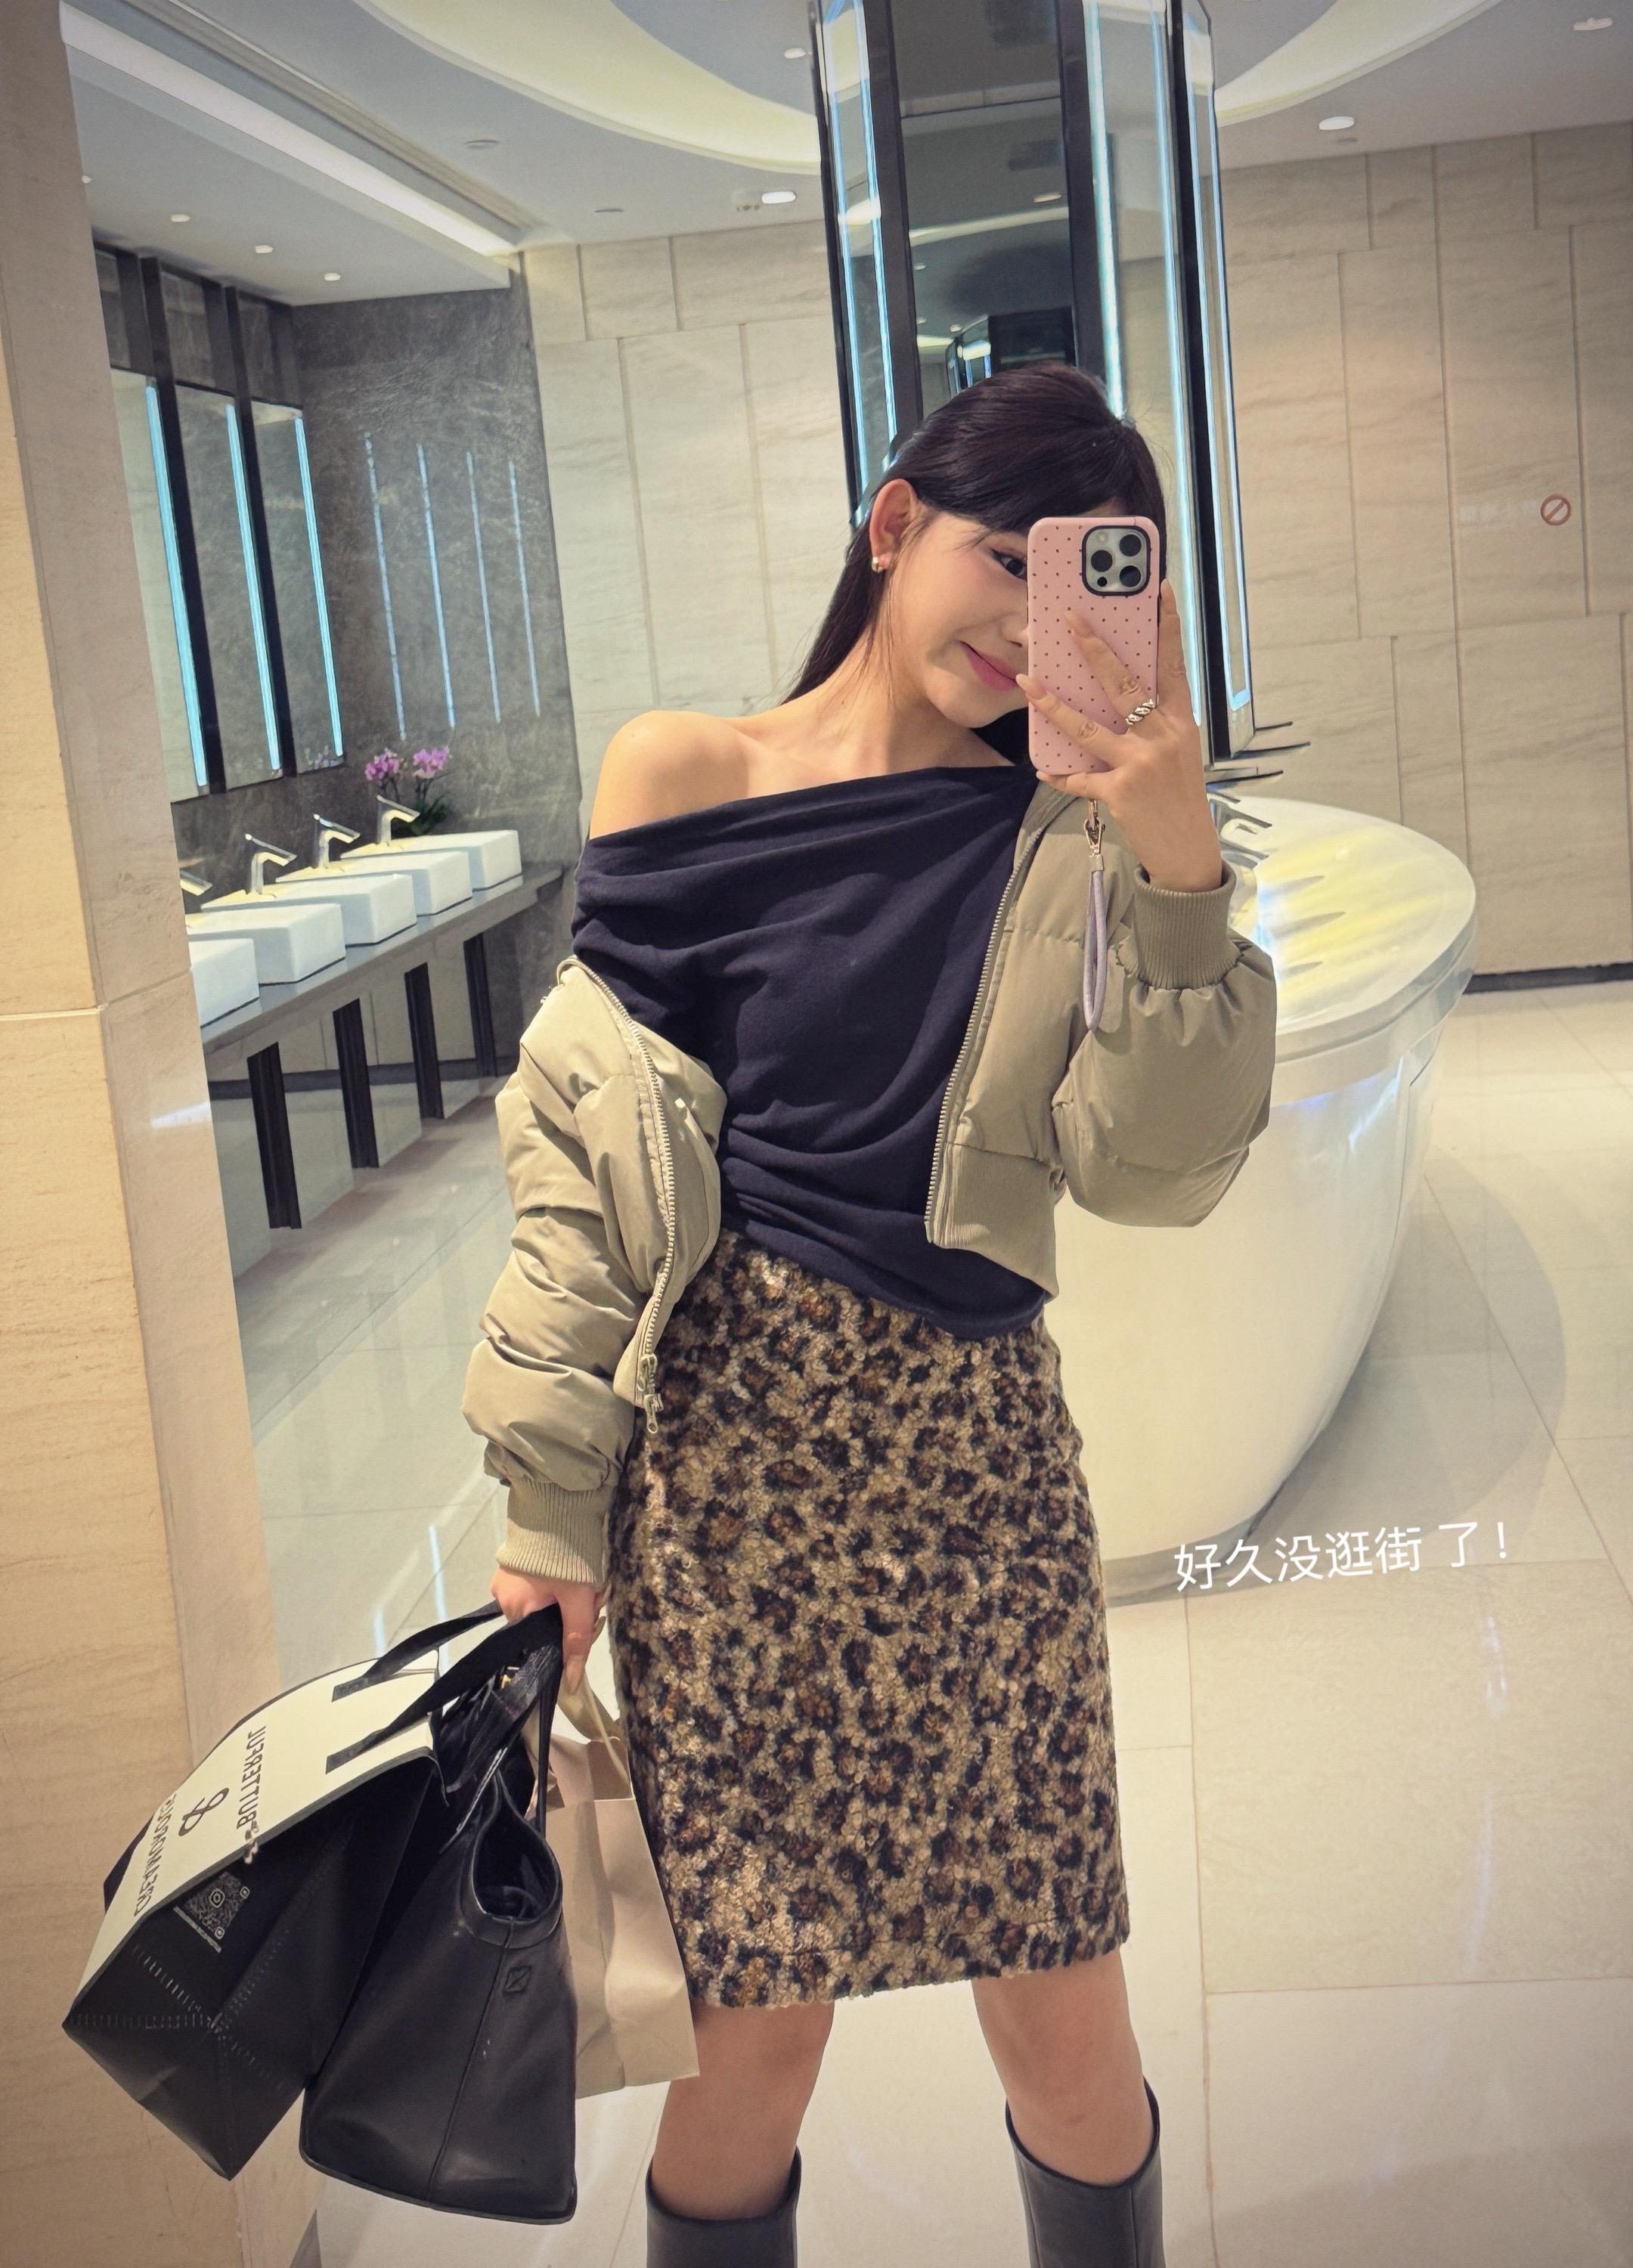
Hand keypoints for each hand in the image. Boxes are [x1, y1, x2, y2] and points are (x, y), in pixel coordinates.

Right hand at [491, 1567, 605, 1692]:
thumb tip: (570, 1682)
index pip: (542, 1640)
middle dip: (567, 1613)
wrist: (557, 1507)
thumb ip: (577, 1640)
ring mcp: (502, 1581)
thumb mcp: (580, 1600)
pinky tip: (565, 1570)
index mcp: (517, 1611)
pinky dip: (549, 1585)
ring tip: (580, 1578)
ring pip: (537, 1604)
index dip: (566, 1633)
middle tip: (590, 1594)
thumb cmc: (568, 1557)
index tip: (585, 1618)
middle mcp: (503, 1600)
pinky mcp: (508, 1566)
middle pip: (540, 1621)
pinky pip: (530, 1587)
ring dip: (560, 1598)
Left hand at [1015, 579, 1224, 892]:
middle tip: (1070, 621)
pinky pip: (1078, 777)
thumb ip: (1156, 723)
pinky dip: (1059, 773)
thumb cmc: (1181, 797)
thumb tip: (1122, 698)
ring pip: (1088, 726)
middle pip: (1123, 684)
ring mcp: (1140, 763)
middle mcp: (1162, 736)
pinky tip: (1043, 768)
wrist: (1189, 850)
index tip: (1161, 589)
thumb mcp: (1180, 752)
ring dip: (1053, 705)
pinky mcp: (1120, 791)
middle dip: (1094, 650)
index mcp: (1181, 721)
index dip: (1168, 625)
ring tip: (1028, 683)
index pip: (1173, 664)